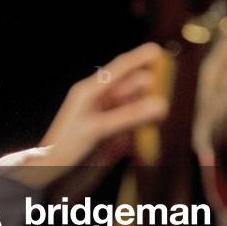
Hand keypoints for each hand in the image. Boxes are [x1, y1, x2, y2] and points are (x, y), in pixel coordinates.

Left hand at [0, 42, 167, 187]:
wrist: (51, 174)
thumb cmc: (65, 146)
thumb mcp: (98, 128)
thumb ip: (129, 116)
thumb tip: (161, 104)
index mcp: (91, 91)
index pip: (119, 68)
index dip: (139, 58)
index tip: (158, 50)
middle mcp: (101, 102)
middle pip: (132, 88)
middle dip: (152, 86)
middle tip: (175, 89)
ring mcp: (108, 120)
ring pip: (136, 108)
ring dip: (151, 109)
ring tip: (171, 109)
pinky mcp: (113, 139)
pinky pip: (135, 129)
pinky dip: (146, 129)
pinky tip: (157, 132)